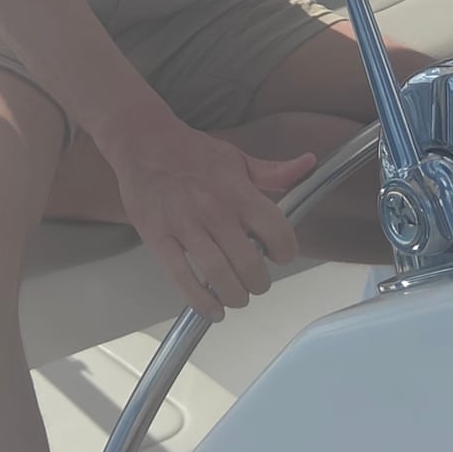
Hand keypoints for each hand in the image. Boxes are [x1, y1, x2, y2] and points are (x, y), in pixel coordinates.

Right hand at [108, 114, 311, 321]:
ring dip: (235, 295)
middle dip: (259, 282)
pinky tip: (213, 309)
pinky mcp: (158, 239)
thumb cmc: (192, 151)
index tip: (280, 255)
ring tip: (237, 295)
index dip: (285, 251)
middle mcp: (213, 210)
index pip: (275, 231)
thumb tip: (308, 164)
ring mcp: (184, 226)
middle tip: (257, 282)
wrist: (144, 142)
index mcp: (237, 191)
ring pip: (219, 276)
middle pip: (249, 264)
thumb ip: (273, 171)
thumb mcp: (237, 157)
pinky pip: (182, 279)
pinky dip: (201, 301)